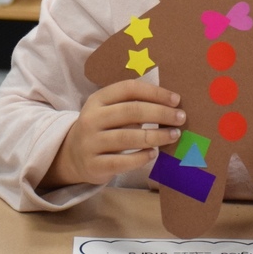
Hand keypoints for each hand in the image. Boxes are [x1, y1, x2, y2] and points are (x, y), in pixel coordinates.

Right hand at [42, 80, 185, 189]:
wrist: (72, 156)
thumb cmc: (102, 128)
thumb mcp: (109, 110)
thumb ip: (132, 104)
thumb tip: (171, 105)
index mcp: (98, 99)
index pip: (129, 88)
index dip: (155, 92)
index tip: (176, 99)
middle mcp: (91, 118)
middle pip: (131, 111)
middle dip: (160, 113)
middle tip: (181, 118)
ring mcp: (90, 142)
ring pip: (128, 137)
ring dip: (156, 136)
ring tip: (174, 135)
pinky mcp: (94, 165)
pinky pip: (122, 161)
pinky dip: (142, 157)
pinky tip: (154, 153)